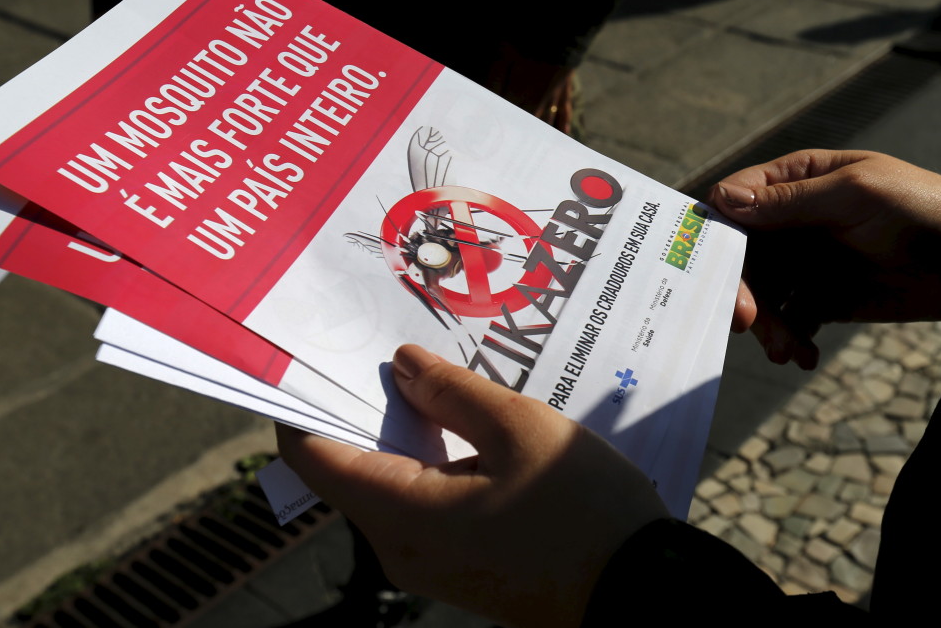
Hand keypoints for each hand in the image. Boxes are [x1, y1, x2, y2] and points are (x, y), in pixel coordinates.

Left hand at [277, 344, 666, 627]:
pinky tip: (461, 426)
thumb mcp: (521, 430)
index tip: (314, 356)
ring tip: (429, 377)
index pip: (314, 458)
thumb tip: (404, 366)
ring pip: (387, 484)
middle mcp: (399, 546)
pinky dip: (427, 461)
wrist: (637, 593)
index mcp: (401, 513)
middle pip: (349, 467)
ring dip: (401, 432)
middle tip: (386, 348)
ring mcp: (427, 563)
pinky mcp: (456, 566)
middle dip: (363, 407)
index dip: (303, 405)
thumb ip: (454, 392)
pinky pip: (418, 505)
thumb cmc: (583, 511)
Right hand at [711, 149, 940, 367]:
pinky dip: (789, 339)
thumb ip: (789, 200)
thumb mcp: (855, 194)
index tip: (717, 270)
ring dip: (767, 324)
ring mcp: (804, 261)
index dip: (717, 236)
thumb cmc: (923, 208)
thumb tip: (724, 200)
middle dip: (742, 291)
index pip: (732, 203)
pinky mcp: (821, 299)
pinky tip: (803, 354)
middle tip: (750, 322)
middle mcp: (790, 221)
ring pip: (760, 294)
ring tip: (788, 348)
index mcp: (794, 181)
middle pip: (740, 256)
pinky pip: (787, 320)